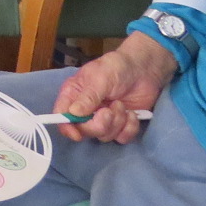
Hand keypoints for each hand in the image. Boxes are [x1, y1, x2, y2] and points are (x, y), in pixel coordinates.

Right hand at [55, 37, 174, 143]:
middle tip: (109, 112)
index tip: (77, 134)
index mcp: (73, 96)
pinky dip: (129, 128)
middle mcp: (85, 110)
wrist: (143, 70)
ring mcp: (104, 119)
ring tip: (121, 105)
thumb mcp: (100, 78)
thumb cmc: (116, 68)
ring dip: (116, 122)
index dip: (66, 127)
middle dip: (99, 125)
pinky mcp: (121, 125)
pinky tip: (132, 113)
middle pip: (84, 130)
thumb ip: (88, 97)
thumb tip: (73, 113)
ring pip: (104, 136)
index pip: (62, 116)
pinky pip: (122, 138)